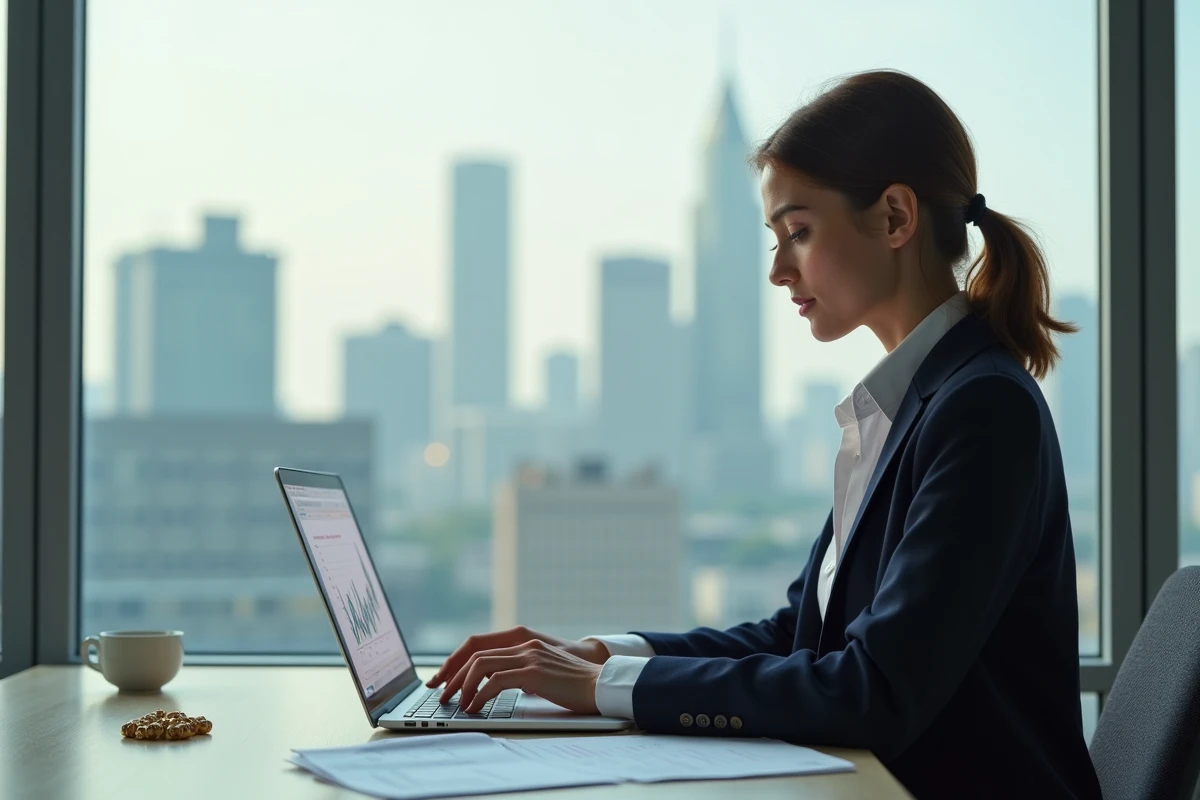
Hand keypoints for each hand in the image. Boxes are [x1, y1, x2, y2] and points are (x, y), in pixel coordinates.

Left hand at [435, 638, 603, 714]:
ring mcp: (529, 656)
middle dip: (452, 675)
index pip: (478, 644)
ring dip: (463, 686)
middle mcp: (524, 644)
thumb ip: (520, 669)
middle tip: (441, 694)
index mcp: (523, 641)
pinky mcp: (534, 673)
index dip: (455, 660)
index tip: (442, 677)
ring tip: (457, 704)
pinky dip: (480, 695)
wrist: (601, 684)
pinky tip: (476, 707)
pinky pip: (496, 681)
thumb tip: (493, 684)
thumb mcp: (542, 670)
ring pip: (481, 665)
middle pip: (474, 653)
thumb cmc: (573, 683)